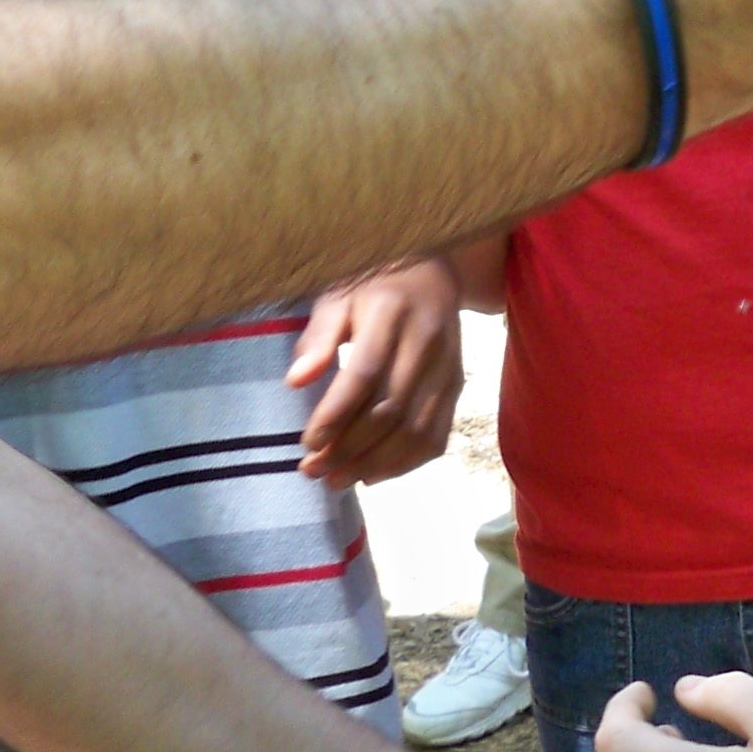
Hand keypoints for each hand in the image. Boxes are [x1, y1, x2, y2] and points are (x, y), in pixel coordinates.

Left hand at [292, 261, 463, 485]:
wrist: (430, 271)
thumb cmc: (371, 284)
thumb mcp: (336, 296)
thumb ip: (317, 336)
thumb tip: (296, 381)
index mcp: (392, 313)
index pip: (365, 374)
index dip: (336, 414)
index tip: (307, 443)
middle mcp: (427, 342)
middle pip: (391, 410)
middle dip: (349, 449)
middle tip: (313, 469)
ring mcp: (448, 366)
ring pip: (416, 430)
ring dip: (375, 464)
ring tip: (337, 480)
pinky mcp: (456, 385)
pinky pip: (436, 435)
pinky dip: (406, 463)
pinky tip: (372, 474)